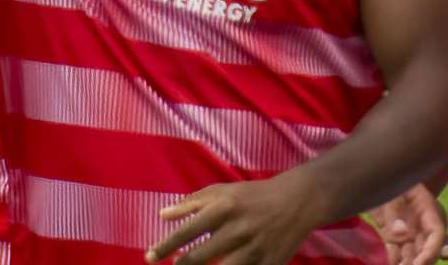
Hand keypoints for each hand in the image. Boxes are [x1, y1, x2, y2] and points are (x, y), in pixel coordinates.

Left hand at [146, 176, 321, 264]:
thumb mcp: (222, 191)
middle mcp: (238, 229)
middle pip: (200, 257)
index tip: (150, 257)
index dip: (166, 246)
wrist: (298, 201)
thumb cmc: (252, 195)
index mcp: (224, 207)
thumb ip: (191, 203)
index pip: (188, 231)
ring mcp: (255, 250)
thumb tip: (161, 215)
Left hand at [369, 183, 447, 263]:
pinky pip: (398, 251)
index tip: (419, 264)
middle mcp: (422, 221)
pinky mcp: (395, 234)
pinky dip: (394, 259)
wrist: (370, 175)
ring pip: (414, 252)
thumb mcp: (389, 189)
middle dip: (422, 262)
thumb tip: (401, 234)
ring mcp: (410, 229)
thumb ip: (394, 211)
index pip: (437, 232)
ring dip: (408, 263)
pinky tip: (390, 263)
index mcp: (426, 206)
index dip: (432, 251)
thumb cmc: (384, 177)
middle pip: (429, 246)